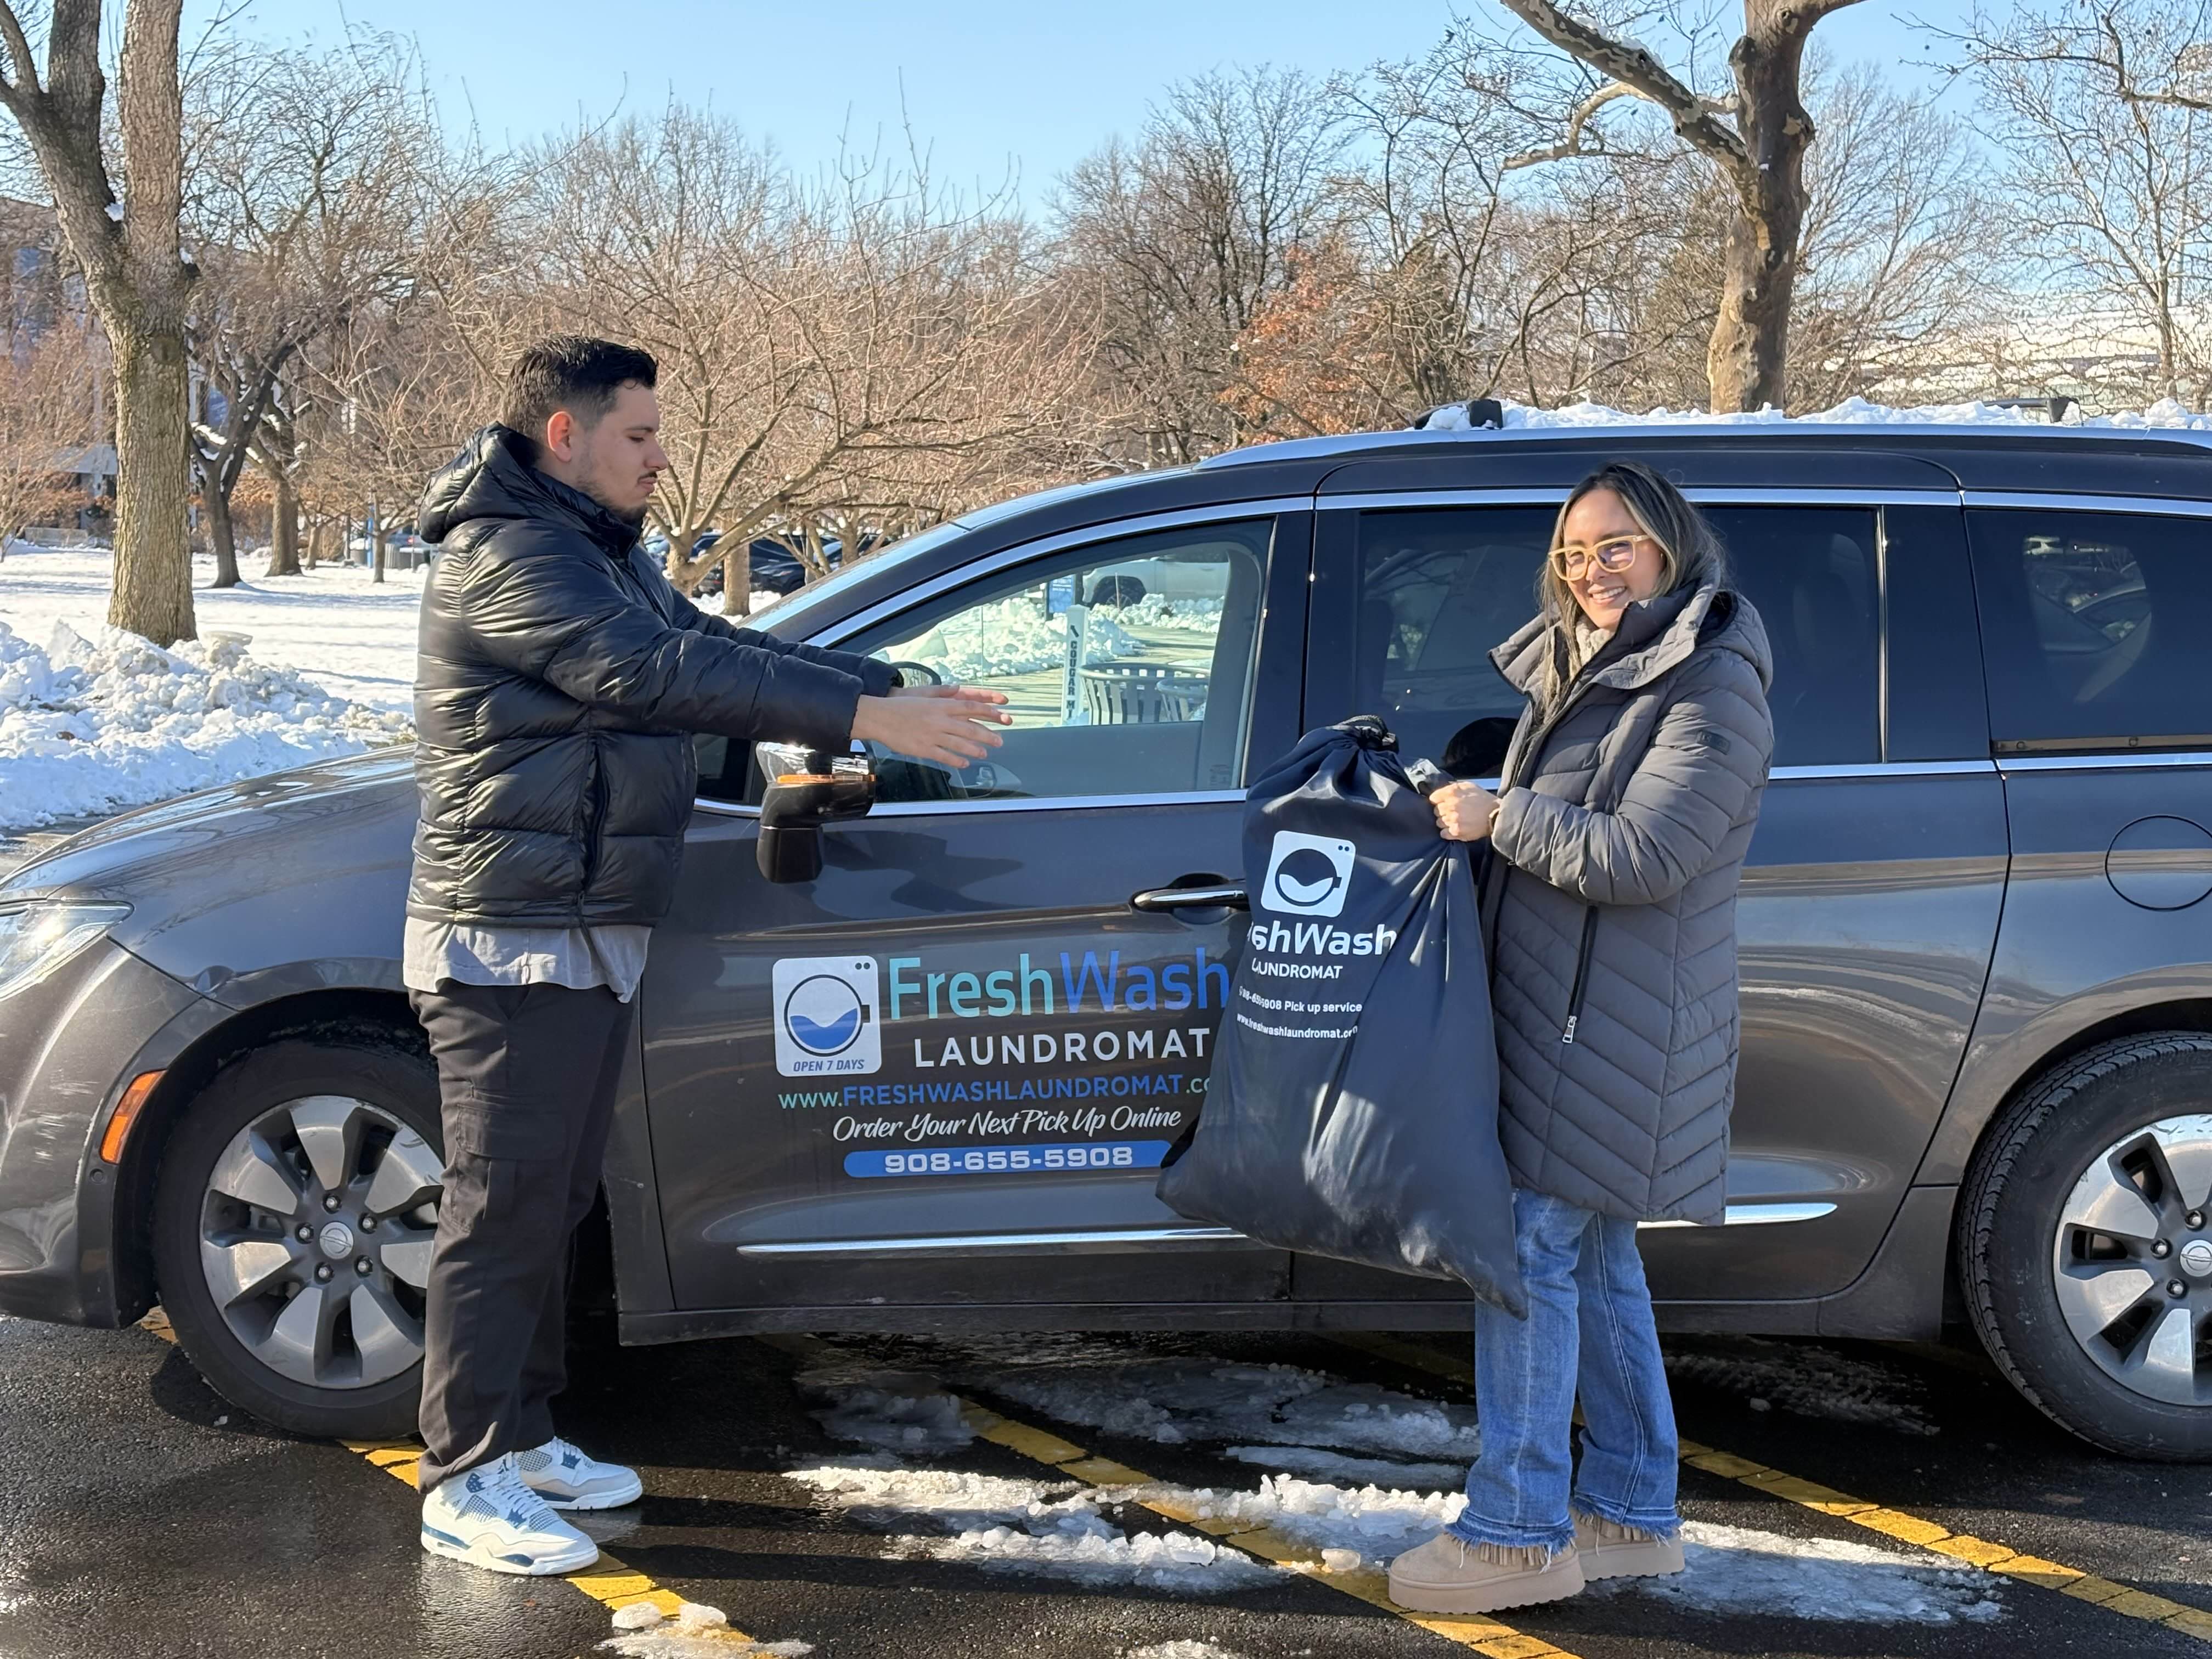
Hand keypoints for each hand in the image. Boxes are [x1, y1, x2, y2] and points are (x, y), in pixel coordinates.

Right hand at [852, 684, 1010, 767]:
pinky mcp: (924, 749)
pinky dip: (956, 760)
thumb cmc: (901, 705)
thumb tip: (958, 689)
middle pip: (969, 728)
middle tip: (999, 740)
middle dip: (987, 735)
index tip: (1001, 715)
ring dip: (974, 749)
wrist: (880, 717)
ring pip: (959, 744)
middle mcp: (939, 720)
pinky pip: (944, 756)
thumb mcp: (924, 695)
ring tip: (985, 753)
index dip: (988, 712)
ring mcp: (932, 736)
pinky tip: (965, 763)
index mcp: (941, 706)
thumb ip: (943, 694)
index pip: (971, 708)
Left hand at [1432, 780, 1500, 841]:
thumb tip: (1443, 790)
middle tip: (1453, 812)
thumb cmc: (1483, 800)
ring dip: (1445, 822)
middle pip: (1435, 811)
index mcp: (1451, 793)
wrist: (1495, 814)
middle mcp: (1450, 806)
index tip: (1442, 803)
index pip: (1433, 798)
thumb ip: (1453, 787)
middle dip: (1443, 811)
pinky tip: (1455, 828)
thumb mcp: (1469, 786)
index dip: (1438, 800)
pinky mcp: (1456, 831)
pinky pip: (1443, 833)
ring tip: (1456, 820)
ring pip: (1438, 822)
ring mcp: (1452, 819)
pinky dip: (1447, 832)